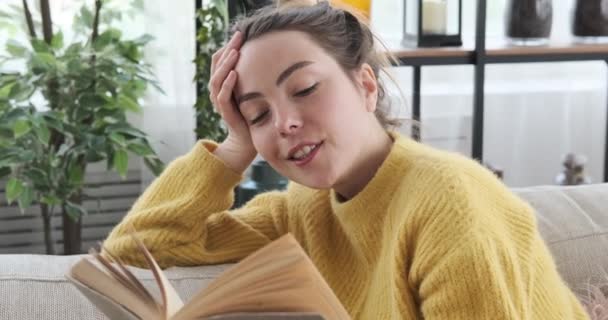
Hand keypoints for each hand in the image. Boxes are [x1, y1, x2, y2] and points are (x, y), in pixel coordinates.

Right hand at [209, 31, 256, 172]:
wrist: (248, 141)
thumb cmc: (252, 114)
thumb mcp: (250, 91)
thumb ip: (250, 77)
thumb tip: (263, 57)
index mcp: (222, 85)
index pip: (219, 61)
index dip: (227, 47)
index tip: (239, 35)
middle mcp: (218, 91)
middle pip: (216, 66)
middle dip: (227, 49)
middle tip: (238, 36)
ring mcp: (220, 102)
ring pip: (217, 79)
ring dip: (226, 64)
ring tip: (235, 51)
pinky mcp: (226, 113)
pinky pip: (222, 96)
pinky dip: (227, 84)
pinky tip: (235, 73)